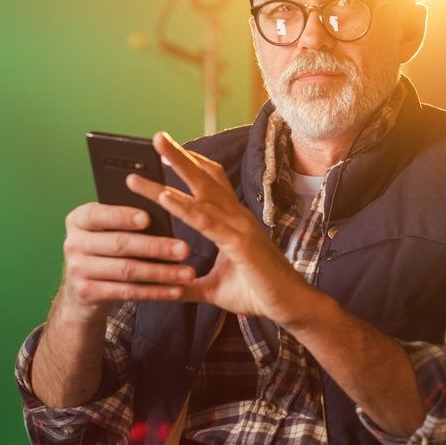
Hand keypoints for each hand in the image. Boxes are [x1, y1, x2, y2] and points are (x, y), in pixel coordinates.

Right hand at [51, 200, 193, 325]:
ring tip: (187, 273)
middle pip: (119, 244)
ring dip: (161, 273)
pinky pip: (127, 292)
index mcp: (78, 220)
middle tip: (184, 249)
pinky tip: (176, 290)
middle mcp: (72, 243)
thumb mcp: (107, 232)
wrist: (82, 291)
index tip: (148, 218)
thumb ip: (126, 222)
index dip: (122, 217)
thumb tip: (165, 214)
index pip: (98, 215)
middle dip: (156, 247)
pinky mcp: (87, 293)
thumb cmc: (106, 250)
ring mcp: (77, 270)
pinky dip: (154, 292)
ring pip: (127, 270)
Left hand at [127, 132, 317, 325]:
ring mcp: (240, 227)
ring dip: (177, 170)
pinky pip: (206, 221)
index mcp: (233, 222)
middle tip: (156, 137)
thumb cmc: (258, 292)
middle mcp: (237, 217)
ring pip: (202, 193)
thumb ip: (189, 284)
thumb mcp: (214, 288)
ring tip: (155, 153)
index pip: (211, 184)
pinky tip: (164, 196)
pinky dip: (184, 207)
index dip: (192, 165)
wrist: (290, 307)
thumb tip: (167, 287)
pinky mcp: (240, 243)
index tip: (166, 153)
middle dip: (180, 155)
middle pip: (205, 178)